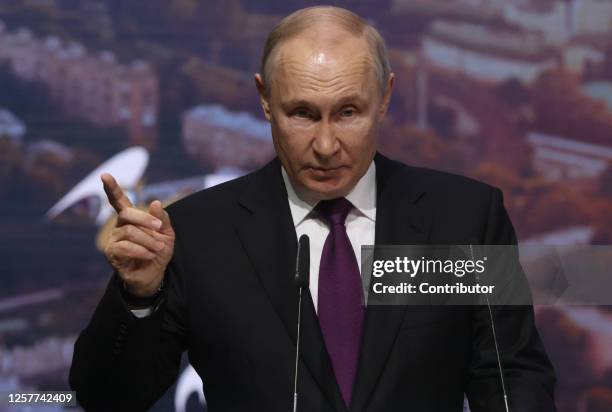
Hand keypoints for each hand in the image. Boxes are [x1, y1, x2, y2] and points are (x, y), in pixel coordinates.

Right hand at [101, 173, 174, 296]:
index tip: (105, 175)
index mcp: (131, 218)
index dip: (112, 188)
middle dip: (145, 219)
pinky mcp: (112, 254)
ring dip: (148, 240)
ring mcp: (113, 240)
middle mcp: (119, 226)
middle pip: (127, 214)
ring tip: (158, 248)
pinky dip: (142, 250)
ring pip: (129, 232)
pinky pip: (125, 247)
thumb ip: (163, 218)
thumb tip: (155, 202)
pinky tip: (149, 255)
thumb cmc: (159, 251)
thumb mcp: (167, 233)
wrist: (156, 274)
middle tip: (159, 227)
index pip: (119, 200)